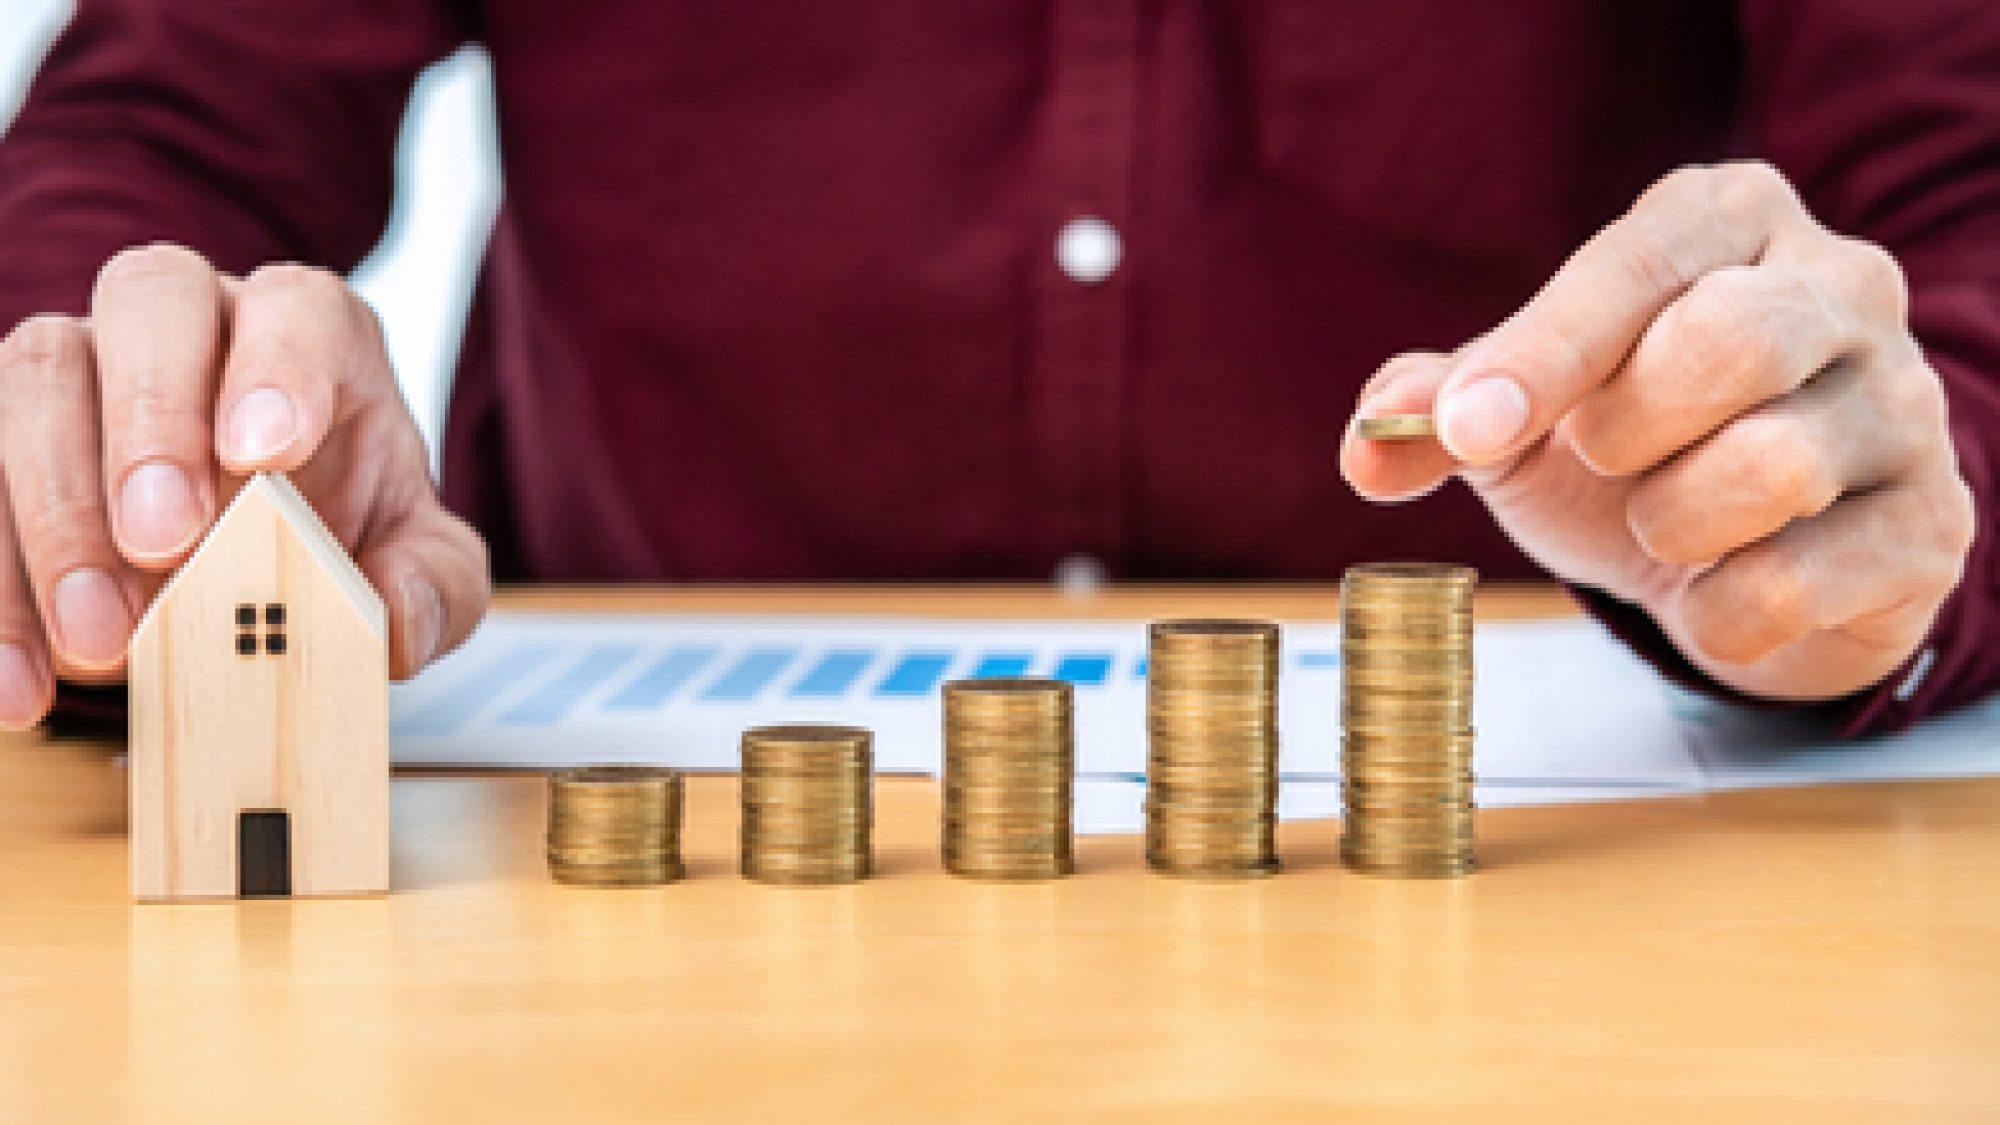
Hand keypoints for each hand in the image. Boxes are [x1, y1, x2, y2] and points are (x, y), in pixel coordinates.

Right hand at [0, 244, 489, 724]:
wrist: (254, 559)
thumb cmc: (344, 531)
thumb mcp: (419, 565)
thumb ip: (437, 585)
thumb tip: (395, 616)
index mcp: (306, 331)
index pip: (295, 306)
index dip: (277, 365)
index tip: (265, 453)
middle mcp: (184, 322)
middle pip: (147, 303)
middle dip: (150, 421)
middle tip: (165, 541)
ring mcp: (78, 367)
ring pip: (31, 381)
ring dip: (54, 515)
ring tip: (99, 641)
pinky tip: (14, 684)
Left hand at [1341, 161, 1974, 702]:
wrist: (1754, 557)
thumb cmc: (1633, 449)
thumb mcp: (1521, 412)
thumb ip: (1440, 406)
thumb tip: (1368, 444)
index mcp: (1731, 222)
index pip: (1642, 260)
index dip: (1542, 351)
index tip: (1463, 428)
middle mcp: (1841, 286)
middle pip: (1727, 341)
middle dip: (1621, 428)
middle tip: (1598, 461)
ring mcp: (1904, 404)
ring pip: (1771, 465)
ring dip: (1670, 522)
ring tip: (1663, 522)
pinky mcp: (1930, 524)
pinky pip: (1800, 581)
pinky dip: (1721, 609)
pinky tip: (1718, 589)